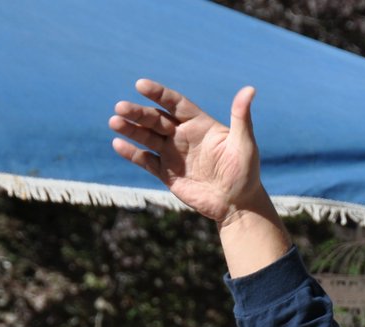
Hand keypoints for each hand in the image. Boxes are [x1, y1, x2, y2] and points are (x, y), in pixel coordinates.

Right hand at [109, 79, 264, 224]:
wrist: (236, 204)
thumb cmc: (245, 172)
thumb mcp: (245, 144)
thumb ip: (241, 117)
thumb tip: (250, 89)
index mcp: (199, 124)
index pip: (175, 104)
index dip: (158, 94)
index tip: (141, 85)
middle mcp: (183, 136)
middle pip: (156, 119)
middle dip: (138, 113)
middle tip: (120, 107)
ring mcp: (173, 154)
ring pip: (147, 137)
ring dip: (131, 129)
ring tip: (114, 122)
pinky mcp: (166, 173)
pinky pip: (146, 160)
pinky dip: (132, 153)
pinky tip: (118, 145)